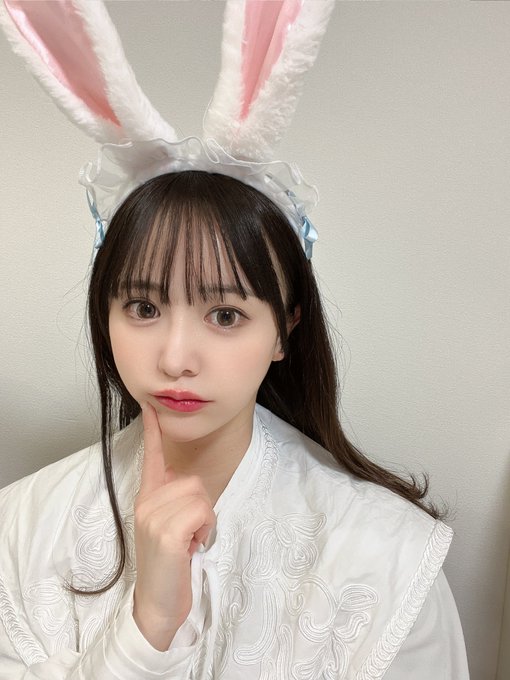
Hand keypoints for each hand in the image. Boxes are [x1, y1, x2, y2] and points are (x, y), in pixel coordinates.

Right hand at [132, 402, 215, 649]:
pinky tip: (191, 548)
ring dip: (205, 521)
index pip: (150, 457)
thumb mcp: (169, 527)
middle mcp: (146, 502)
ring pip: (201, 495)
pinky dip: (205, 530)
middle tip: (189, 534)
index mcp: (147, 498)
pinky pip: (202, 511)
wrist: (157, 605)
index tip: (151, 407)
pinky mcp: (166, 532)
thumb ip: (175, 502)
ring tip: (189, 542)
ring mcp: (153, 516)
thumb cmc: (170, 565)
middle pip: (194, 481)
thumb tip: (193, 486)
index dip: (152, 431)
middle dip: (202, 508)